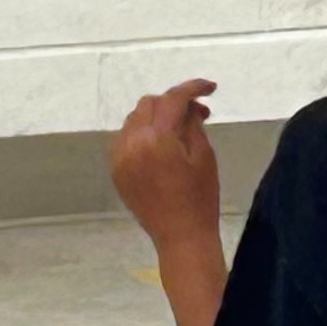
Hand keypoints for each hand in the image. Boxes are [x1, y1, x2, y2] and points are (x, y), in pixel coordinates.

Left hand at [109, 77, 221, 247]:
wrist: (181, 237)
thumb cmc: (200, 197)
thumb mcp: (203, 156)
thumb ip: (192, 124)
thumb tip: (188, 108)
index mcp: (156, 138)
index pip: (172, 99)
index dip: (192, 88)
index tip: (211, 88)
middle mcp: (131, 142)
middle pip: (149, 105)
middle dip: (173, 103)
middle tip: (199, 114)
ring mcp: (119, 157)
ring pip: (134, 120)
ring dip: (156, 117)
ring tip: (180, 130)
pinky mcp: (116, 170)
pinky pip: (125, 139)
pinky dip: (142, 134)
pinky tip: (160, 145)